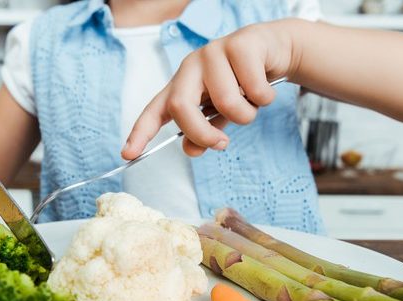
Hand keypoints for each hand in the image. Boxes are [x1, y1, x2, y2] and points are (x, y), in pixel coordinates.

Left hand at [122, 20, 296, 158]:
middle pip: (181, 107)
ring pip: (226, 102)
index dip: (140, 133)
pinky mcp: (239, 44)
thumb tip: (192, 150)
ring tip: (252, 102)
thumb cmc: (242, 85)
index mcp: (181, 86)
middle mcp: (191, 67)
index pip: (154, 111)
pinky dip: (264, 98)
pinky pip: (254, 90)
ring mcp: (213, 52)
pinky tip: (264, 85)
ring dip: (246, 114)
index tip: (128, 154)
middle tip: (222, 143)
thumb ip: (205, 133)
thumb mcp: (220, 115)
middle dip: (201, 133)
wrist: (274, 50)